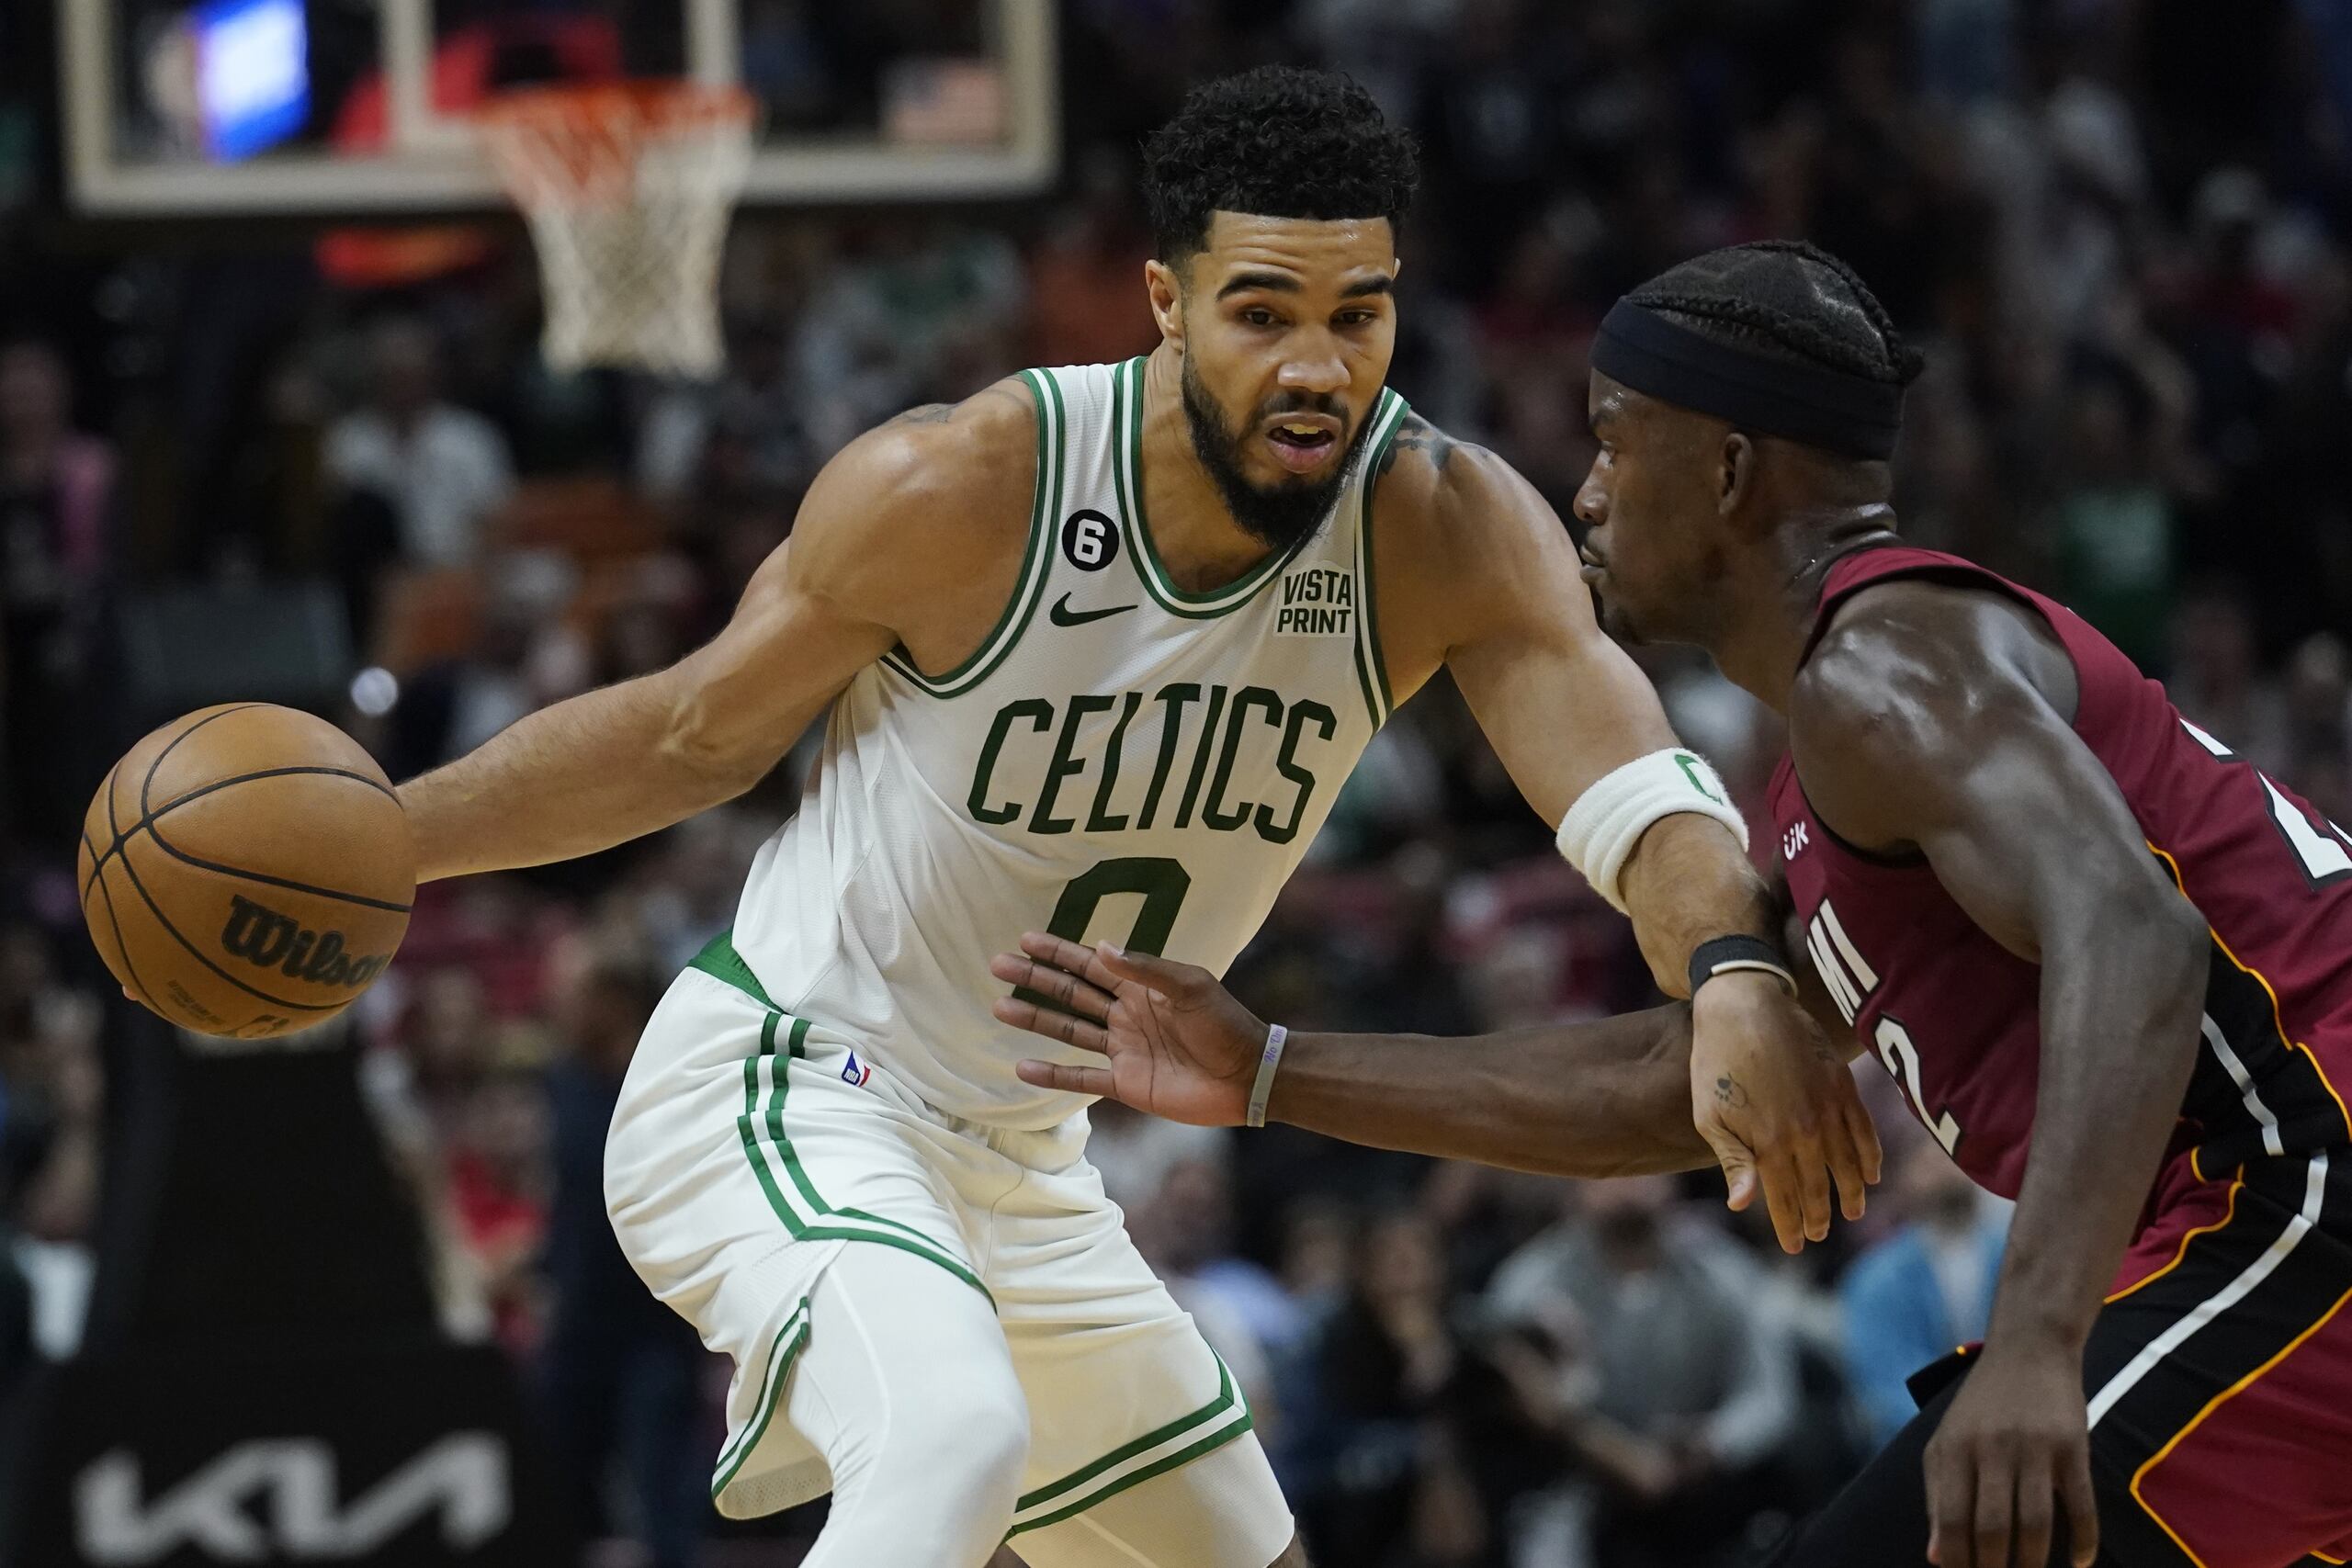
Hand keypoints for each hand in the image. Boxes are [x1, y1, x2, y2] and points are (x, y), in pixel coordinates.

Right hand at [993, 934, 1263, 1124]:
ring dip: (1036, 1019)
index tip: (1026, 940)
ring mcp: (1123, 1049)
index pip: (1091, 965)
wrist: (1247, 1077)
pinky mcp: (1126, 1084)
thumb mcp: (1190, 986)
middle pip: (1071, 993)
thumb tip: (1102, 947)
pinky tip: (1023, 1067)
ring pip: (1070, 1031)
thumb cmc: (1226, 1024)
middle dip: (1036, 979)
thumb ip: (1145, 969)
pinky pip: (1081, 1077)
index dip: (1059, 952)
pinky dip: (1053, 1074)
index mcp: (1142, 988)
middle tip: (998, 965)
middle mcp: (1126, 1015)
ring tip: (1000, 1008)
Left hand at [1690, 971, 1882, 1251]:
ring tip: (1851, 1213)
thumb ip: (1733, 1162)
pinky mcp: (1843, 1084)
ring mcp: (1828, 1107)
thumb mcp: (1710, 1116)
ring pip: (1847, 1163)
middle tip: (1819, 1234)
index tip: (1796, 1247)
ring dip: (1850, 1192)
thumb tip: (1741, 1204)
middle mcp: (1805, 1131)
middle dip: (1818, 1214)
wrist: (1744, 1004)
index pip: (1784, 1197)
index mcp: (1769, 1142)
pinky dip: (1870, 1155)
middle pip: (1817, 1185)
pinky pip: (1865, 1130)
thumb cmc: (1716, 1061)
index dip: (1790, 1225)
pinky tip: (1872, 1174)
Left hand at [1925, 1341, 2098, 1567]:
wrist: (2029, 1349)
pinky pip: (2082, 1505)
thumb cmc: (1982, 1406)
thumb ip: (1938, 1497)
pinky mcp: (2073, 1446)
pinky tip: (2080, 1561)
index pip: (1951, 1519)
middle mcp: (1991, 1448)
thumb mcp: (1947, 1441)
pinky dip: (2084, 1540)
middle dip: (1996, 1567)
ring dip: (2034, 1561)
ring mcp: (2034, 1447)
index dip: (1958, 1558)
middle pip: (1994, 1527)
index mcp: (1954, 1448)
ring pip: (2036, 1523)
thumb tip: (1938, 1558)